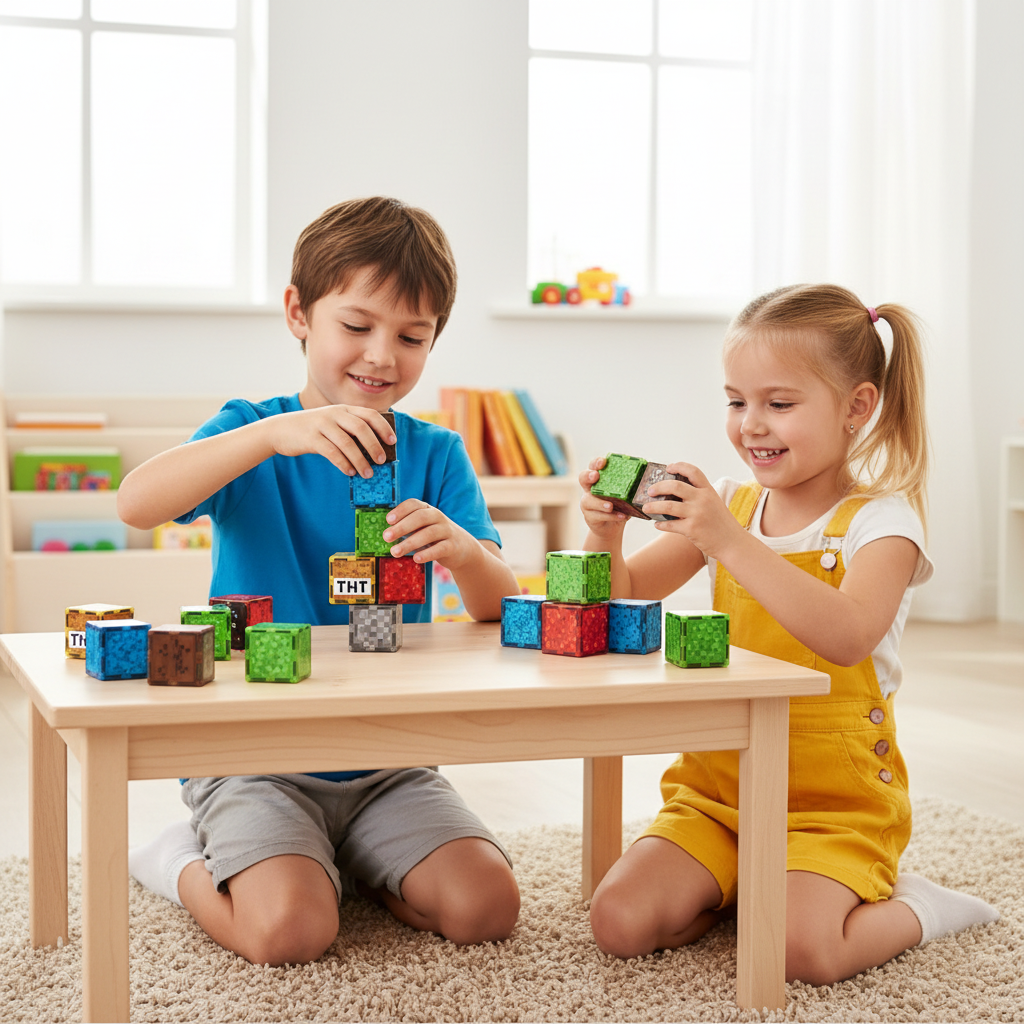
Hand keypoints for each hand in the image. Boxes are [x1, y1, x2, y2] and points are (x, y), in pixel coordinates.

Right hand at [266, 405, 395, 477]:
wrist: (280, 430)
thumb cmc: (312, 430)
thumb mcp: (332, 424)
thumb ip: (349, 431)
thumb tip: (373, 450)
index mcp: (343, 409)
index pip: (369, 414)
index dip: (383, 428)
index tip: (392, 442)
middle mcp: (334, 414)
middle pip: (361, 428)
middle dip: (374, 446)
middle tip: (382, 461)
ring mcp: (322, 425)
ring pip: (347, 442)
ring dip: (360, 460)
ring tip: (367, 474)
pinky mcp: (311, 438)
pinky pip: (331, 452)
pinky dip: (343, 463)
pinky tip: (349, 472)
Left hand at [383, 499, 479, 570]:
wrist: (463, 549)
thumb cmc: (436, 537)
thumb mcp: (423, 528)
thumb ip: (408, 527)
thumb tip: (387, 532)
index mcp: (428, 510)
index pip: (414, 504)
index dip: (401, 510)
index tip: (388, 520)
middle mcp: (438, 517)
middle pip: (420, 517)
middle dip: (402, 527)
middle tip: (386, 537)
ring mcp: (447, 531)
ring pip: (429, 533)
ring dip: (410, 543)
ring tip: (395, 552)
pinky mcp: (453, 546)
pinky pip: (440, 548)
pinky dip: (427, 553)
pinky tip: (416, 559)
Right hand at [579, 456, 629, 540]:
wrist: (611, 527)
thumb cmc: (619, 506)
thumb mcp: (625, 495)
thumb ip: (630, 487)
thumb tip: (647, 477)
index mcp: (599, 480)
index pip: (593, 466)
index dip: (596, 463)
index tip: (603, 462)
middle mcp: (589, 489)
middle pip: (583, 478)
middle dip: (589, 475)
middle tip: (596, 476)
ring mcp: (587, 503)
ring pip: (588, 501)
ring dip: (600, 503)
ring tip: (610, 506)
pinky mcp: (589, 517)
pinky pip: (598, 516)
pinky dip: (611, 516)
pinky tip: (622, 516)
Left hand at [644, 463, 742, 558]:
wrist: (733, 543)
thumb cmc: (722, 524)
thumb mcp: (714, 504)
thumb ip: (699, 497)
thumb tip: (675, 495)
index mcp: (708, 491)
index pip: (693, 471)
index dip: (679, 466)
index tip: (668, 467)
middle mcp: (702, 499)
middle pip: (675, 485)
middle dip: (659, 486)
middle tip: (650, 490)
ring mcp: (697, 514)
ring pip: (668, 506)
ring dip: (654, 507)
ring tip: (646, 508)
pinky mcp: (692, 529)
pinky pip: (670, 525)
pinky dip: (660, 524)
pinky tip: (656, 524)